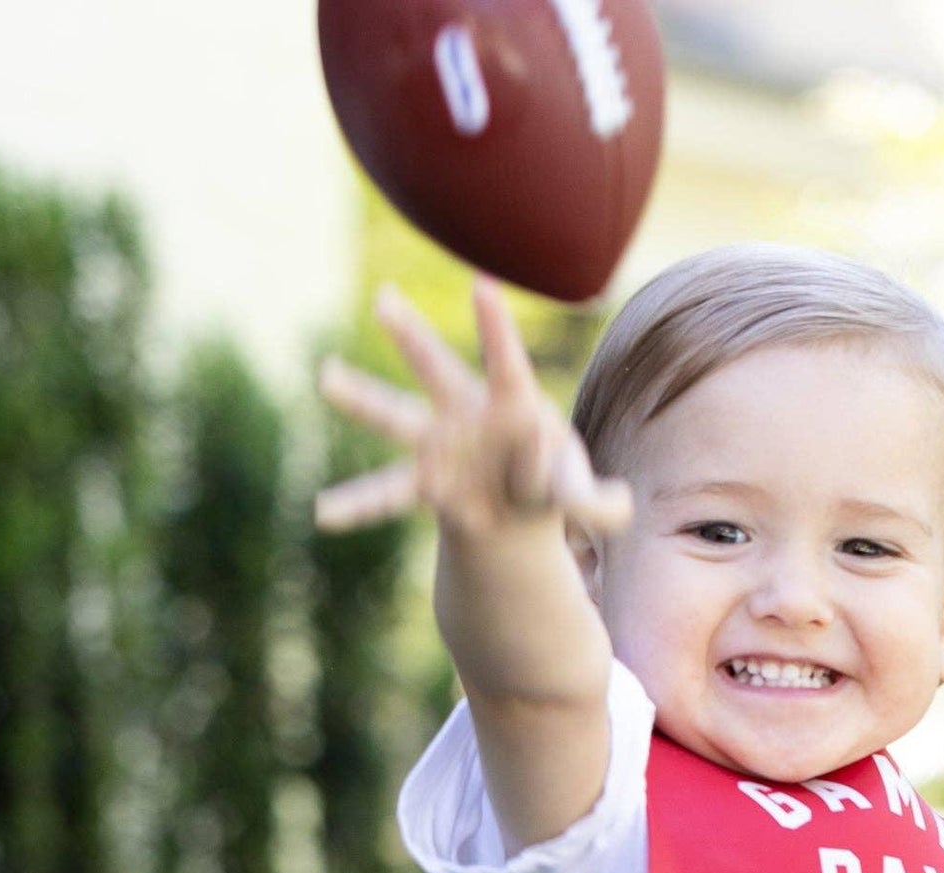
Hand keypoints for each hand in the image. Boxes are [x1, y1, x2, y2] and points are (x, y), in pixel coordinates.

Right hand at [312, 277, 631, 539]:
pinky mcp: (423, 483)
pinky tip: (323, 515)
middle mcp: (466, 414)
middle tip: (383, 300)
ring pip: (396, 417)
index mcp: (513, 406)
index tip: (481, 285)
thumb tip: (621, 508)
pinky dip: (357, 506)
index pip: (505, 364)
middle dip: (413, 339)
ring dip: (362, 398)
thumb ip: (599, 502)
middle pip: (437, 370)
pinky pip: (386, 494)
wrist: (515, 509)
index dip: (496, 329)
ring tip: (326, 376)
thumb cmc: (551, 483)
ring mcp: (438, 445)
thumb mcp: (579, 496)